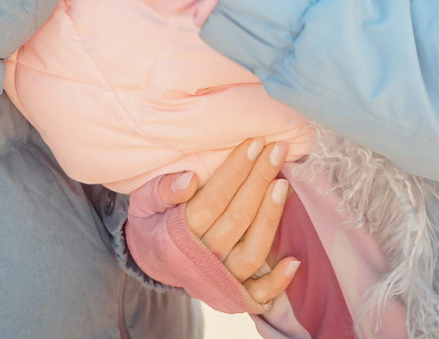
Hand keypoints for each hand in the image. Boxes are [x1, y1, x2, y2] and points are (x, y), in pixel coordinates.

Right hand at [153, 138, 299, 307]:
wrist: (154, 263)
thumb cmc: (154, 223)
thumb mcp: (144, 203)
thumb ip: (160, 190)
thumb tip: (189, 180)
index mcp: (176, 237)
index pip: (213, 200)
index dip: (236, 170)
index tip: (255, 143)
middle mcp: (201, 260)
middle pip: (238, 219)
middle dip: (259, 180)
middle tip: (277, 149)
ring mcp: (220, 280)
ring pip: (252, 252)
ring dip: (270, 217)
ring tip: (283, 184)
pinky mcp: (234, 295)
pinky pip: (259, 294)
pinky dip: (278, 282)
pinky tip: (294, 260)